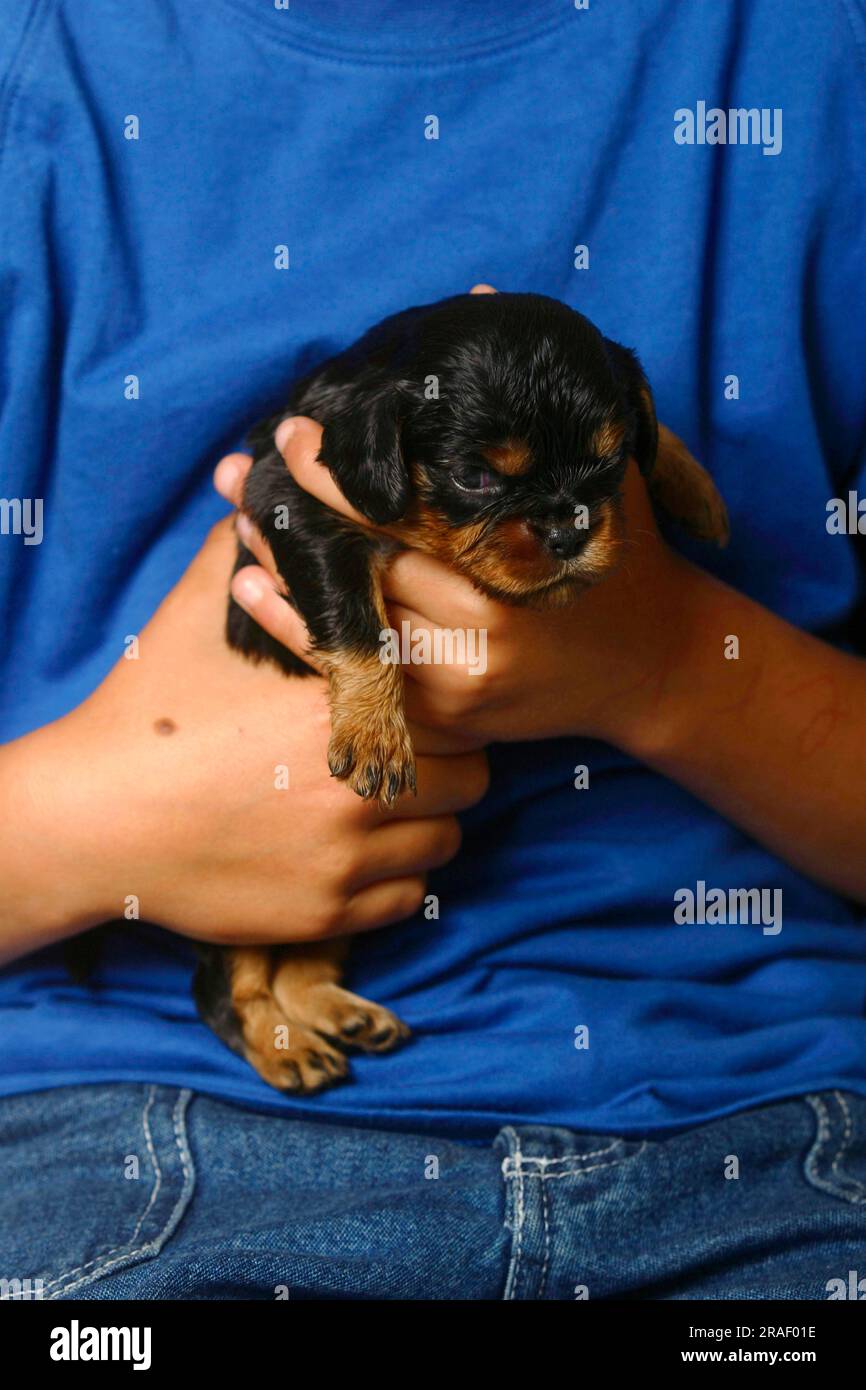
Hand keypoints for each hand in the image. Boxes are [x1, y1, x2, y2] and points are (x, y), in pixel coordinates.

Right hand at [0, 520, 487, 961]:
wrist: (94, 820)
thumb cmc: (148, 713)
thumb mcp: (196, 618)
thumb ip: (246, 556)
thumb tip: (262, 496)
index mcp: (339, 708)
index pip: (452, 705)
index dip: (443, 702)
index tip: (421, 703)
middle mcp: (356, 787)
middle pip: (469, 776)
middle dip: (446, 764)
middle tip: (408, 757)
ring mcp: (345, 860)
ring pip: (447, 840)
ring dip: (423, 823)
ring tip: (380, 807)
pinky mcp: (328, 914)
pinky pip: (410, 896)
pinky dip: (393, 878)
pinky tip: (353, 853)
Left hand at [217, 422, 690, 756]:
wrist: (658, 672)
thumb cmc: (626, 562)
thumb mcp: (596, 476)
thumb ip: (531, 398)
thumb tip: (480, 291)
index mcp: (517, 567)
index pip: (408, 516)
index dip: (342, 478)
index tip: (295, 436)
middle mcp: (482, 637)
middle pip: (366, 572)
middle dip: (295, 520)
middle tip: (236, 474)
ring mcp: (460, 688)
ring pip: (349, 629)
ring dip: (281, 577)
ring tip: (235, 524)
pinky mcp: (446, 725)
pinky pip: (360, 678)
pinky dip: (301, 634)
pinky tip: (252, 593)